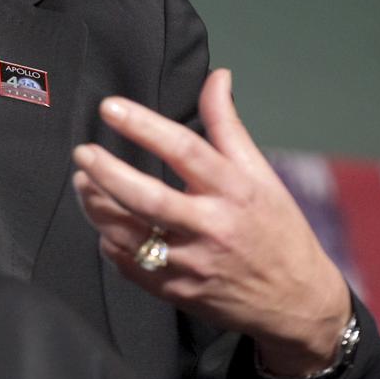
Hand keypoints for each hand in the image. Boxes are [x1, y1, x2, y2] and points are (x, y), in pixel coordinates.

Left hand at [72, 68, 350, 375]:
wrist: (298, 303)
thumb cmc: (277, 228)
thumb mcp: (261, 174)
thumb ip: (229, 125)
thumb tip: (218, 76)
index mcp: (234, 190)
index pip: (184, 149)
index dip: (143, 125)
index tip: (109, 107)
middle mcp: (212, 227)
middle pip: (148, 198)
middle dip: (107, 173)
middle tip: (82, 153)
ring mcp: (193, 264)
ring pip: (129, 234)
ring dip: (97, 207)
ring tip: (82, 183)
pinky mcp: (178, 292)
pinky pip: (130, 266)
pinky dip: (111, 243)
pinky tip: (104, 225)